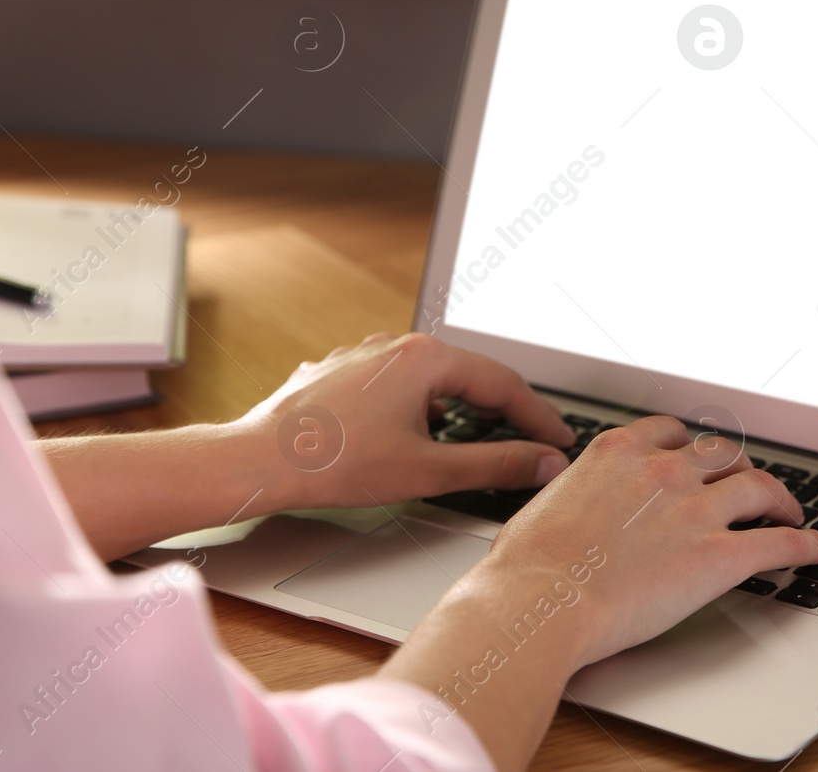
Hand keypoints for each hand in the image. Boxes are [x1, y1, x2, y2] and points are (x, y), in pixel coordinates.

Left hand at [235, 332, 575, 513]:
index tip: (559, 440)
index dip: (538, 416)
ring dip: (459, 407)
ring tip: (477, 437)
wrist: (259, 462)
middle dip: (503, 408)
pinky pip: (396, 382)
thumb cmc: (333, 464)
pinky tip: (415, 433)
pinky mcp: (342, 372)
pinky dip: (420, 405)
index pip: (503, 384)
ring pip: (431, 377)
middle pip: (469, 374)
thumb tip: (541, 462)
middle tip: (531, 438)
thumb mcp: (428, 470)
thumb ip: (494, 464)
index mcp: (425, 358)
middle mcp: (396, 346)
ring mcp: (365, 355)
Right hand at [380, 415, 817, 770]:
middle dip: (738, 468)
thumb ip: (567, 488)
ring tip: (790, 512)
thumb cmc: (528, 566)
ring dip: (780, 499)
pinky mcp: (719, 556)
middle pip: (721, 454)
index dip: (691, 446)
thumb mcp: (542, 504)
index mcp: (618, 453)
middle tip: (746, 484)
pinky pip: (779, 543)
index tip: (698, 457)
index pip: (671, 432)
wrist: (541, 600)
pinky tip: (815, 549)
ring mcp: (695, 510)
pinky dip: (805, 544)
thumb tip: (562, 488)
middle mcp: (663, 470)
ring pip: (759, 487)